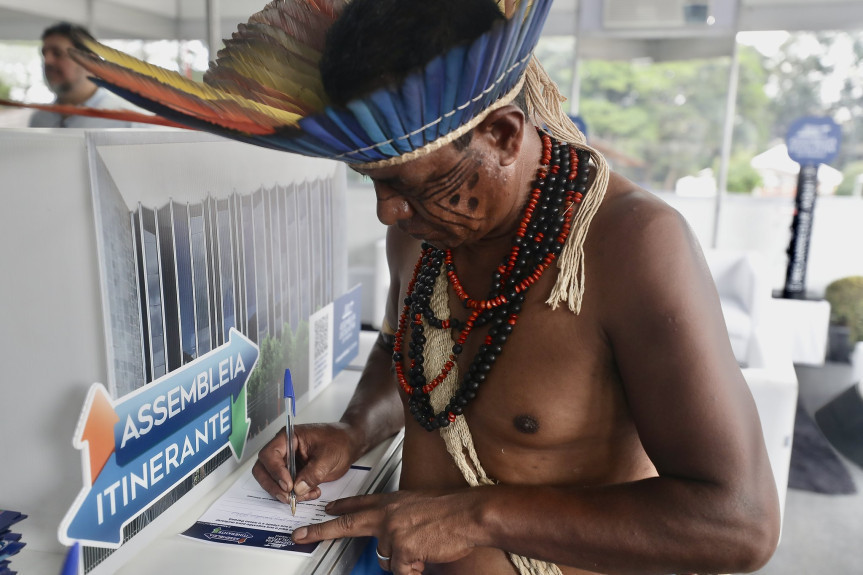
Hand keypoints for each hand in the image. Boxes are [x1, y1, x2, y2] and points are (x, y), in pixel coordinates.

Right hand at [252, 422, 359, 503]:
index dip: (275, 471)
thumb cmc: (339, 441)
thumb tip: (297, 489)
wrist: (349, 444)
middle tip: (288, 497)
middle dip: (273, 486)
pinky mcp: (293, 474)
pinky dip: (295, 495)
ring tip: (306, 494)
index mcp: (288, 437)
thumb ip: (313, 473)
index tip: (288, 485)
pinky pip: (285, 488)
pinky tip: (311, 493)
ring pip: (272, 482)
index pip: (269, 454)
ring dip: (285, 493)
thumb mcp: (329, 456)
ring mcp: (286, 463)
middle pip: (263, 469)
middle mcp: (283, 450)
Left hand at [292, 489, 479, 573]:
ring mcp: (392, 532)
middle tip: (299, 535)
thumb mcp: (419, 503)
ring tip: (425, 545)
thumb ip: (401, 516)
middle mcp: (386, 514)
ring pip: (385, 558)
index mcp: (392, 501)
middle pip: (346, 525)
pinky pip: (401, 570)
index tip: (326, 508)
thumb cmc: (451, 509)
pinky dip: (415, 568)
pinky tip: (427, 553)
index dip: (341, 507)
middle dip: (319, 531)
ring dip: (404, 559)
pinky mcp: (401, 549)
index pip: (359, 503)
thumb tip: (392, 536)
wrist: (469, 513)